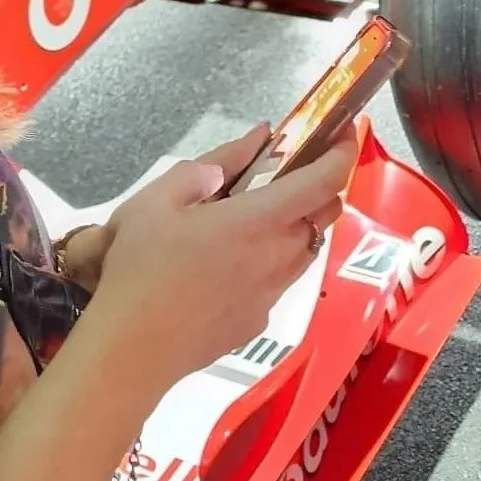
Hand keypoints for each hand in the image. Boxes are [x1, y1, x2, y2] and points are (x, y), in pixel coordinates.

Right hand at [80, 125, 358, 395]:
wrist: (134, 347)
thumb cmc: (142, 266)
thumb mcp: (158, 199)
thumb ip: (211, 166)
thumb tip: (256, 140)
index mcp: (258, 220)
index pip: (323, 182)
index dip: (342, 153)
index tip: (345, 134)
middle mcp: (278, 257)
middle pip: (325, 216)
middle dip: (319, 188)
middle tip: (286, 174)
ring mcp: (272, 294)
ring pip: (306, 250)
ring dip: (297, 226)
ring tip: (253, 219)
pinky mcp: (259, 321)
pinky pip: (278, 282)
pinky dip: (270, 262)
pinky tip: (226, 267)